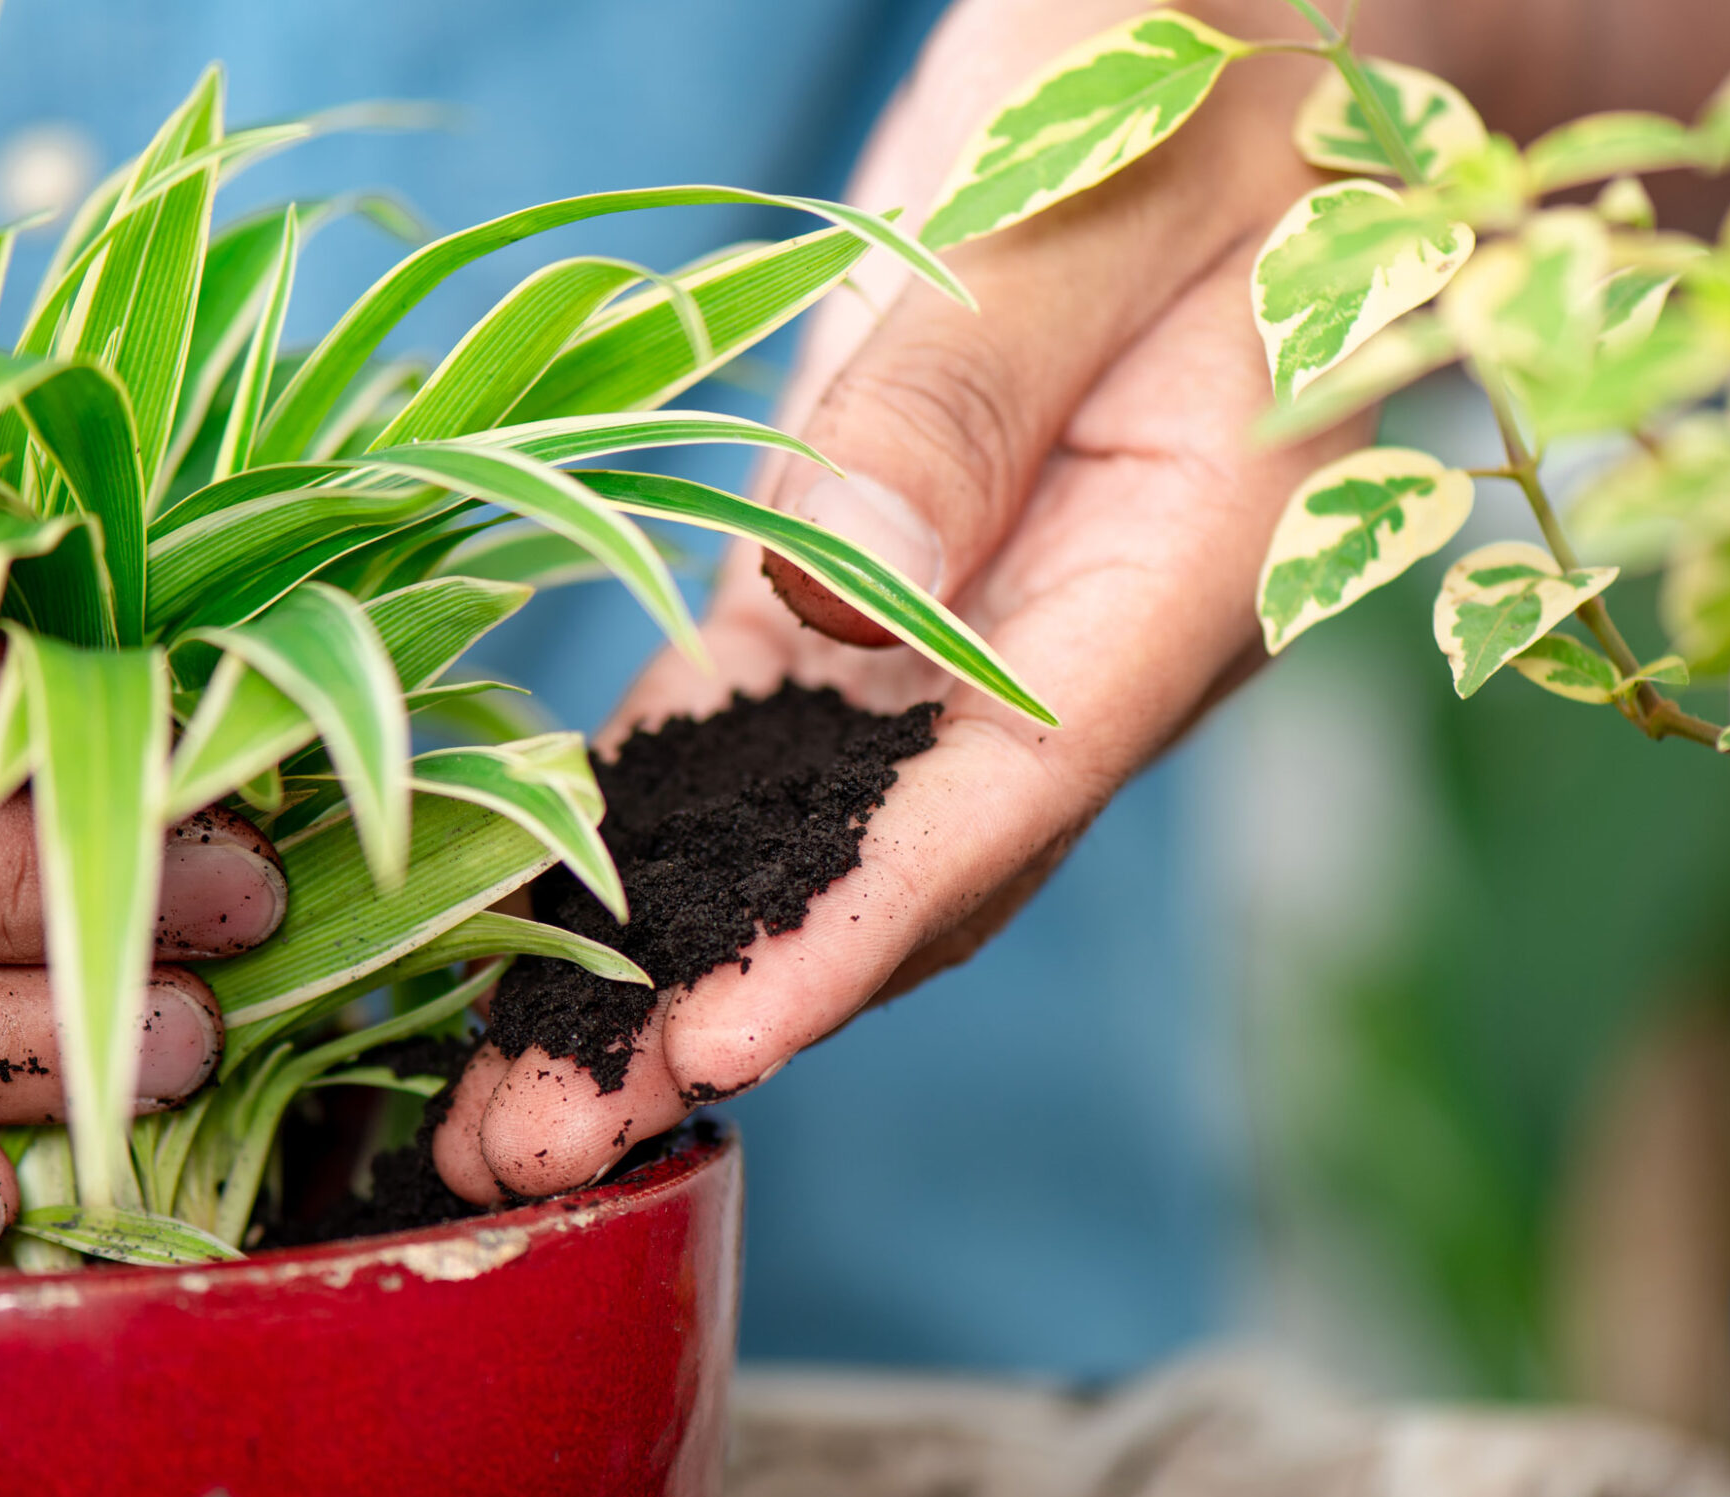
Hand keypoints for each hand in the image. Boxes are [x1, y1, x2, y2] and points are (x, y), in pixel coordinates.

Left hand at [436, 0, 1366, 1201]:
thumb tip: (848, 599)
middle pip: (895, 870)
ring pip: (809, 834)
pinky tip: (528, 922)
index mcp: (1182, 564)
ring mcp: (978, 619)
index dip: (854, 935)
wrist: (1231, 49)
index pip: (1007, 793)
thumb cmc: (1196, 72)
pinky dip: (647, 830)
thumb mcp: (1083, 195)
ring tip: (498, 1105)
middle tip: (531, 1154)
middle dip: (719, 1016)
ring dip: (658, 972)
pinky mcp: (882, 564)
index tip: (714, 1053)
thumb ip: (968, 399)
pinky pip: (757, 722)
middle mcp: (1078, 637)